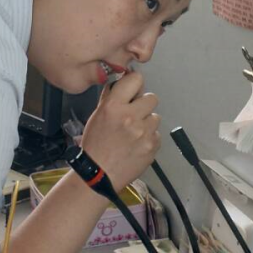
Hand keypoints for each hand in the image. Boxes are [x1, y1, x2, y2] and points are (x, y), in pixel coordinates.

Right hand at [80, 71, 160, 185]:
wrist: (99, 174)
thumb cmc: (95, 144)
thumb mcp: (97, 115)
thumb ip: (111, 97)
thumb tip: (124, 80)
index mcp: (114, 106)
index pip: (136, 79)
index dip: (135, 84)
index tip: (133, 90)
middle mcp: (131, 117)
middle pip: (152, 98)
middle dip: (144, 105)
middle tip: (134, 115)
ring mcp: (144, 132)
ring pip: (155, 117)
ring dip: (147, 123)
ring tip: (134, 134)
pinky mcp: (152, 146)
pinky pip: (157, 134)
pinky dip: (149, 138)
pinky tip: (137, 145)